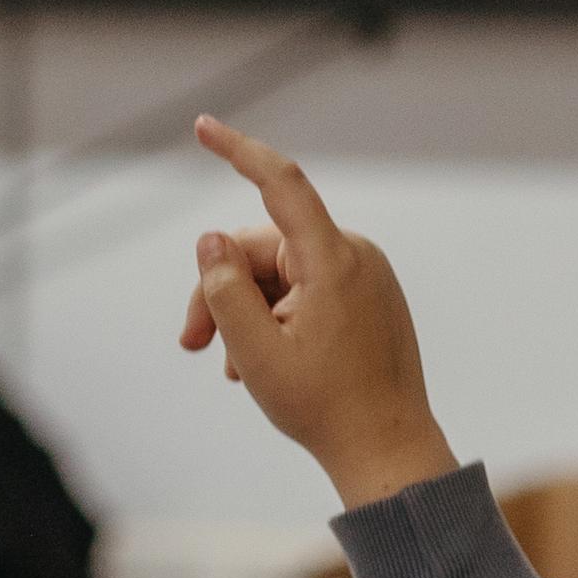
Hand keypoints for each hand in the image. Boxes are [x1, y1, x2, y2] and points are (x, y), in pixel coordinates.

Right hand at [177, 115, 456, 509]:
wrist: (388, 450)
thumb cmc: (324, 406)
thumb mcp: (253, 351)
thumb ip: (223, 288)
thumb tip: (211, 240)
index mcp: (333, 262)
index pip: (280, 185)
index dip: (238, 151)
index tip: (203, 126)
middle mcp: (355, 258)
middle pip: (261, 249)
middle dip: (219, 288)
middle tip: (189, 344)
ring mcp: (365, 278)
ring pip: (278, 274)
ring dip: (244, 312)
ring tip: (231, 367)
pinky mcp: (367, 299)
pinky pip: (304, 289)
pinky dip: (274, 317)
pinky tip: (259, 364)